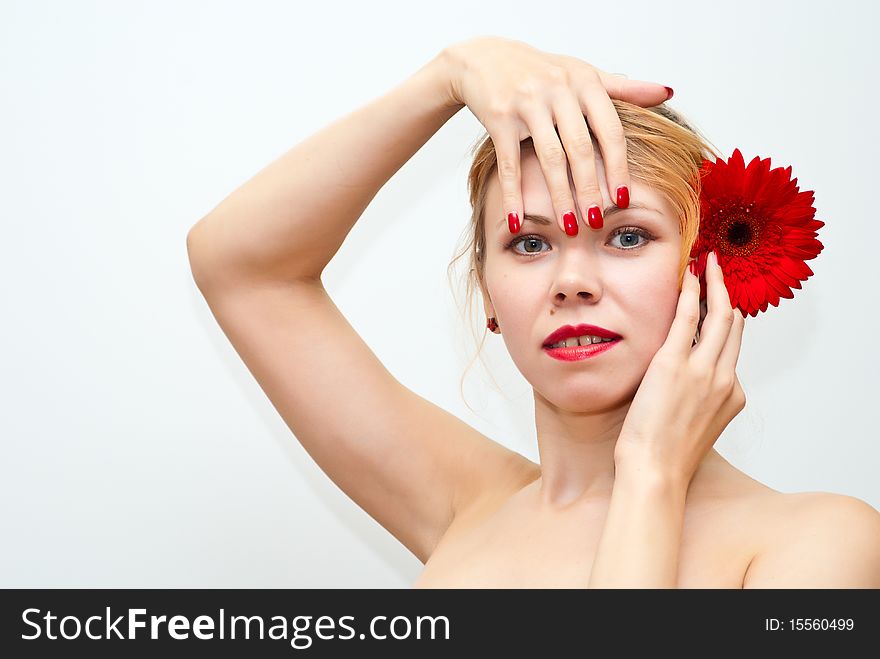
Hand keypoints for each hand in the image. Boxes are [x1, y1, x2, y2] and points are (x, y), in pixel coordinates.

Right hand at [441, 36, 670, 232]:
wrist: (485, 58)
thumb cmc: (540, 71)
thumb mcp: (582, 74)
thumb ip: (623, 89)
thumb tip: (667, 92)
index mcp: (584, 82)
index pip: (610, 130)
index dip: (618, 167)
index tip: (623, 199)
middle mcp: (558, 90)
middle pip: (581, 149)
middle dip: (590, 189)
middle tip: (596, 222)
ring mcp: (528, 103)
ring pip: (549, 158)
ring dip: (559, 196)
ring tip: (568, 225)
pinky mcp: (499, 116)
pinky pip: (509, 162)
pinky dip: (513, 194)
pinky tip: (517, 219)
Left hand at [614, 251, 746, 484]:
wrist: (655, 471)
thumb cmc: (665, 455)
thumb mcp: (694, 424)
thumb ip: (698, 399)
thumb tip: (686, 382)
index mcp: (731, 395)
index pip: (733, 348)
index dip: (729, 322)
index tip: (723, 304)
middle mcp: (724, 379)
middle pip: (733, 327)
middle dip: (728, 295)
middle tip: (720, 272)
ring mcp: (702, 370)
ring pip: (718, 317)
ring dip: (715, 286)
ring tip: (709, 265)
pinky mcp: (675, 364)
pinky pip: (688, 318)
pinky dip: (691, 293)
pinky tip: (690, 276)